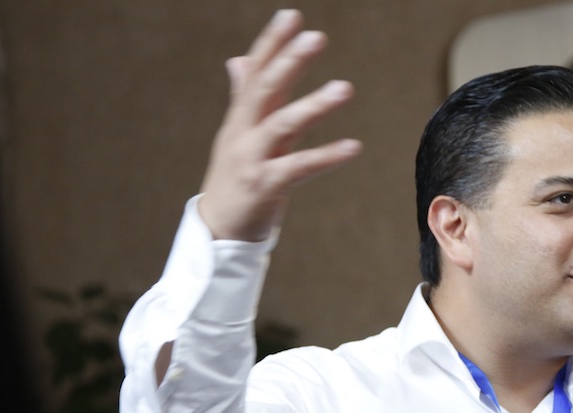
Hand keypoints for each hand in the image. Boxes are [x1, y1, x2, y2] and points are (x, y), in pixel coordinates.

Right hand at [199, 9, 361, 240]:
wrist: (218, 231)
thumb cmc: (234, 180)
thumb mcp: (237, 136)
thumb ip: (243, 98)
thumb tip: (239, 60)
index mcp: (239, 119)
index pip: (255, 72)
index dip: (272, 43)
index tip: (291, 15)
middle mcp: (242, 134)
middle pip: (265, 89)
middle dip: (290, 61)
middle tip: (317, 36)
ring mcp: (251, 160)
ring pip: (282, 125)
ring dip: (314, 104)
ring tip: (345, 87)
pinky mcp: (265, 186)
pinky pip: (299, 167)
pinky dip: (327, 156)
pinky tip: (354, 146)